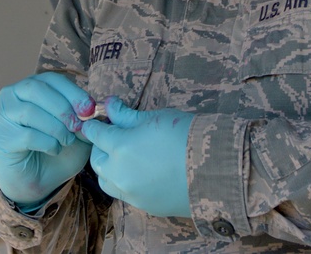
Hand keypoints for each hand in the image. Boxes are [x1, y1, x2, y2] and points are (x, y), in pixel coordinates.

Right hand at [0, 72, 94, 208]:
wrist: (37, 180)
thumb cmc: (56, 149)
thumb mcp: (78, 131)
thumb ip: (86, 118)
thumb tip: (100, 108)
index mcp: (32, 86)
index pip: (52, 79)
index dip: (72, 92)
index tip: (89, 109)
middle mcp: (13, 95)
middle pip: (37, 89)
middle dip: (62, 107)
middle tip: (78, 126)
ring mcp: (3, 115)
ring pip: (30, 111)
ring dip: (55, 127)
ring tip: (67, 141)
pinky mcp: (2, 138)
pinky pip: (26, 135)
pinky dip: (47, 142)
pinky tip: (54, 149)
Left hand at [82, 97, 193, 217]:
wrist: (216, 168)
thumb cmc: (186, 135)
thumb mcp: (155, 118)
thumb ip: (127, 114)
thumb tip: (110, 103)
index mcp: (120, 147)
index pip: (94, 134)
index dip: (95, 125)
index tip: (98, 121)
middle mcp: (120, 173)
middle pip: (97, 160)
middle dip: (101, 147)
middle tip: (115, 136)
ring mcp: (132, 193)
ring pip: (106, 181)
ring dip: (109, 168)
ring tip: (125, 157)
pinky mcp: (145, 206)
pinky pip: (126, 194)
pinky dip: (126, 183)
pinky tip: (143, 172)